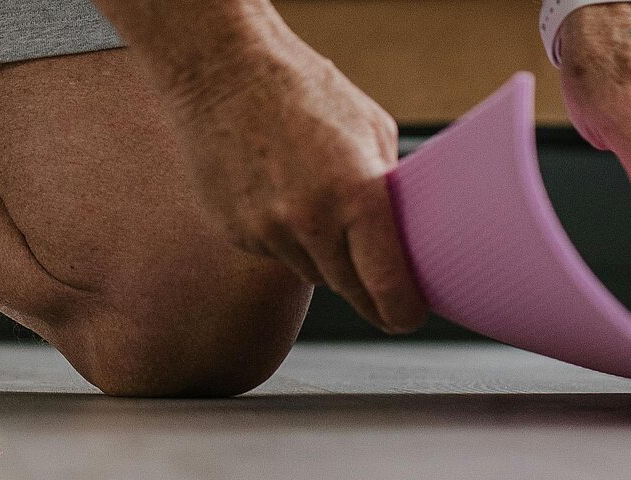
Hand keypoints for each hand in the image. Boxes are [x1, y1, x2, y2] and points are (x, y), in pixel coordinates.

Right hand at [160, 48, 427, 334]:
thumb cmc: (303, 90)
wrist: (223, 71)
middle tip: (377, 277)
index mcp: (356, 194)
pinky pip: (275, 254)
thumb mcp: (371, 129)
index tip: (407, 317)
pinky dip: (285, 236)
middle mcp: (310, 221)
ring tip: (316, 202)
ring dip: (323, 254)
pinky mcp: (235, 232)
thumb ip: (387, 187)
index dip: (402, 311)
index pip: (387, 285)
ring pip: (311, 272)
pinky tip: (279, 192)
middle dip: (367, 288)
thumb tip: (404, 232)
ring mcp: (267, 231)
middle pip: (350, 289)